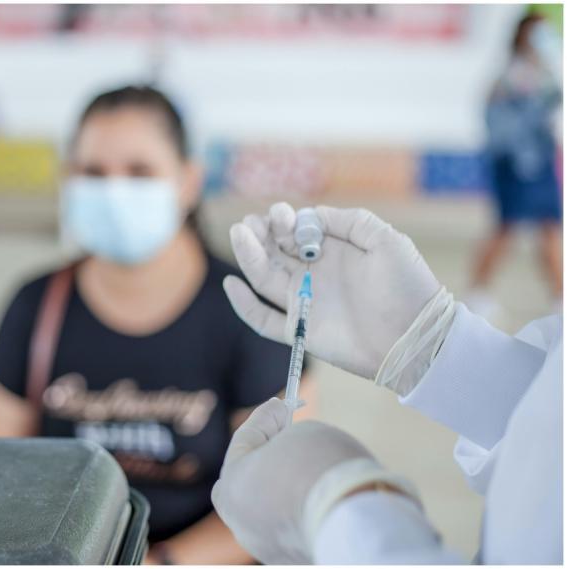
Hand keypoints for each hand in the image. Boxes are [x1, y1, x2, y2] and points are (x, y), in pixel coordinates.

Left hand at [212, 399, 418, 563]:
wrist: (355, 522)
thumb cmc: (323, 470)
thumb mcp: (305, 432)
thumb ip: (288, 434)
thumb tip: (287, 441)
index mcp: (230, 484)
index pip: (246, 440)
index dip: (267, 418)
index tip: (283, 404)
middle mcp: (239, 520)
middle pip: (250, 479)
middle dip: (269, 457)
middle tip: (293, 438)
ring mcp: (264, 544)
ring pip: (270, 507)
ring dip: (286, 489)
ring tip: (315, 471)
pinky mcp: (291, 559)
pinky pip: (293, 528)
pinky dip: (305, 514)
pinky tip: (326, 502)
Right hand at [224, 203, 440, 378]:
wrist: (417, 337)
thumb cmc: (408, 287)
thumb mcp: (386, 241)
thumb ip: (349, 222)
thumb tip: (310, 214)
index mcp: (332, 252)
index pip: (296, 231)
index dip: (284, 220)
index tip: (282, 215)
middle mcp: (313, 275)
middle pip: (274, 251)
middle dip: (260, 233)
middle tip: (250, 223)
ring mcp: (304, 303)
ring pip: (264, 277)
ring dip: (248, 255)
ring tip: (240, 234)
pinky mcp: (299, 331)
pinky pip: (263, 320)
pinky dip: (244, 305)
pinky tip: (232, 285)